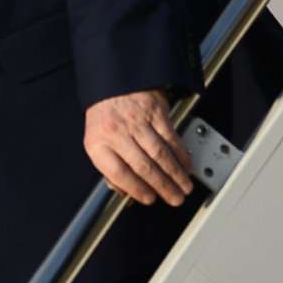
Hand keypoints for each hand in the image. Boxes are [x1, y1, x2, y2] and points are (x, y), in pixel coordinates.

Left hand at [84, 90, 193, 206]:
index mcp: (98, 143)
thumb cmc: (106, 117)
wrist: (113, 83)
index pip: (118, 173)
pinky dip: (181, 155)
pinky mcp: (154, 113)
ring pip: (160, 154)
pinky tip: (186, 166)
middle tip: (174, 199)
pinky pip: (171, 138)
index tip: (149, 199)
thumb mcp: (96, 142)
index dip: (136, 189)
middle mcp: (117, 132)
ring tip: (183, 187)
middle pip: (143, 166)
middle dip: (162, 186)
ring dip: (175, 174)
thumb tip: (127, 191)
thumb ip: (109, 168)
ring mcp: (136, 122)